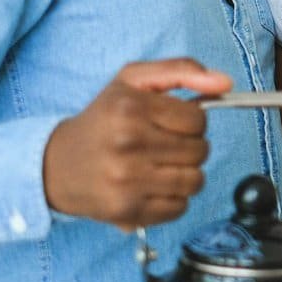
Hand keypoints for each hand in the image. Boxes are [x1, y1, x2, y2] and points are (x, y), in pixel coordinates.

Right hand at [41, 59, 232, 230]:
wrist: (55, 165)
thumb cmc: (104, 118)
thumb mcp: (135, 80)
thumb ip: (183, 70)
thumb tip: (226, 83)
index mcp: (130, 108)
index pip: (199, 119)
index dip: (191, 121)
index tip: (172, 123)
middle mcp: (127, 144)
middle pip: (200, 150)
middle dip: (189, 146)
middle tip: (163, 144)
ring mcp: (126, 180)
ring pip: (195, 180)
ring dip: (185, 173)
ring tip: (160, 165)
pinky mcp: (127, 210)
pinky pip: (180, 207)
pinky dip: (173, 198)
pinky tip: (151, 186)